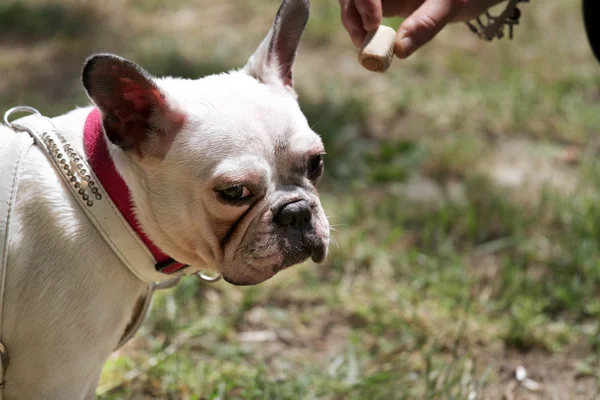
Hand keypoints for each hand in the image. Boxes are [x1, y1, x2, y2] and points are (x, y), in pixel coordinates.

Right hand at [339, 0, 505, 57]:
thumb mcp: (448, 4)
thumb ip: (426, 24)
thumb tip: (399, 51)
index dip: (364, 1)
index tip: (374, 24)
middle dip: (351, 13)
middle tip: (362, 40)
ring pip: (348, 0)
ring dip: (352, 22)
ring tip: (365, 43)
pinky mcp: (371, 0)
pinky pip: (354, 9)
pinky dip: (358, 26)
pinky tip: (368, 39)